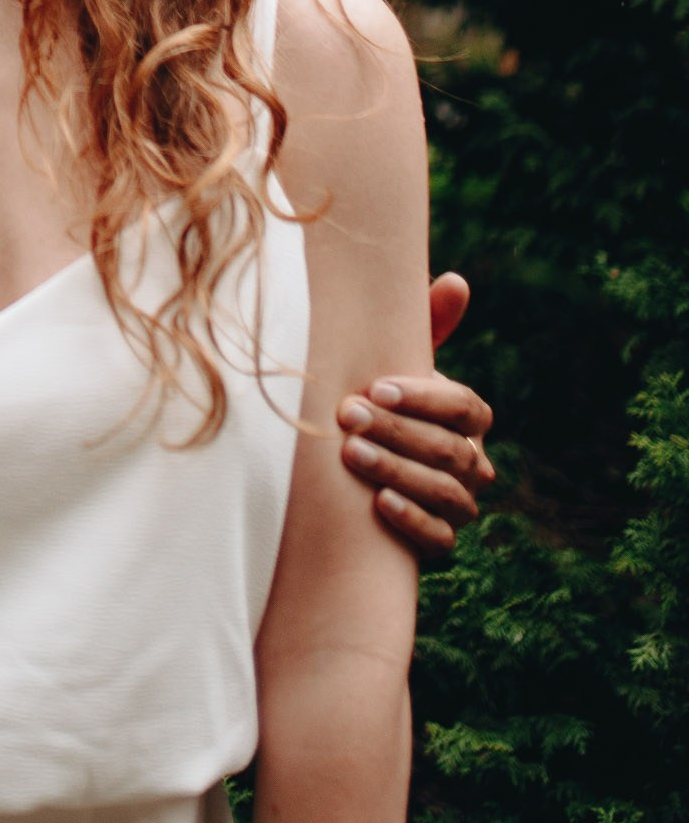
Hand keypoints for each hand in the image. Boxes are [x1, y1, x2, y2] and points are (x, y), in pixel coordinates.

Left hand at [338, 271, 494, 561]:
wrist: (355, 472)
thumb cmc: (380, 402)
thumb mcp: (394, 363)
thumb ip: (424, 325)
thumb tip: (455, 281)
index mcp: (469, 420)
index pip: (466, 409)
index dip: (425, 398)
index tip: (376, 387)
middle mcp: (474, 464)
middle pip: (451, 451)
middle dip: (398, 431)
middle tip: (347, 415)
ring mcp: (461, 506)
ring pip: (447, 494)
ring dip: (399, 471)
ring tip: (352, 454)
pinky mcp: (441, 542)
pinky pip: (441, 540)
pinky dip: (413, 521)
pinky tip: (379, 503)